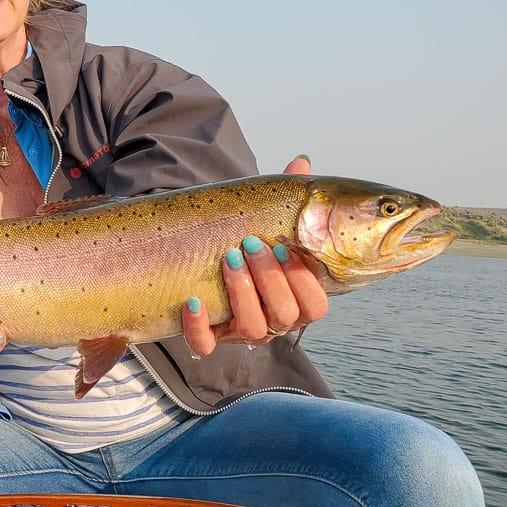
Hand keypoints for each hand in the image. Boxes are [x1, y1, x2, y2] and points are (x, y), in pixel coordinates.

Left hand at [181, 155, 328, 353]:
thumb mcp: (265, 218)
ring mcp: (239, 331)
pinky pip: (205, 345)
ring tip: (227, 259)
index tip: (283, 246)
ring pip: (253, 331)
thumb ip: (286, 197)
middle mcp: (273, 320)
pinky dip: (198, 326)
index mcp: (294, 297)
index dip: (302, 280)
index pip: (314, 305)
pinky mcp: (207, 337)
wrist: (198, 256)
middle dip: (270, 280)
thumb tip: (300, 162)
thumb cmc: (242, 239)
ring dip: (242, 294)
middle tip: (250, 244)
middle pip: (286, 317)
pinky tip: (192, 300)